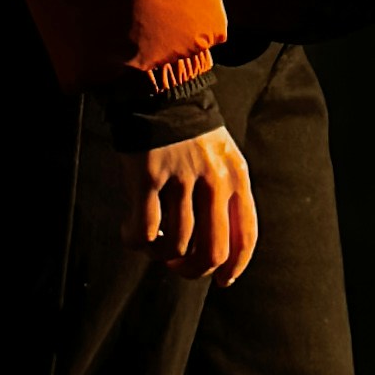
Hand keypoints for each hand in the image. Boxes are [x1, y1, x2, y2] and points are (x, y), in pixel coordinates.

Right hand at [124, 123, 258, 284]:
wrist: (158, 94)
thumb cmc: (189, 134)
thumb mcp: (222, 159)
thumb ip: (226, 197)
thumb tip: (221, 254)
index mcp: (236, 175)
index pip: (245, 236)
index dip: (235, 266)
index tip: (222, 280)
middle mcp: (214, 178)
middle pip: (212, 251)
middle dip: (194, 270)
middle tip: (178, 266)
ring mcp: (180, 177)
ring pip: (176, 245)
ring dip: (161, 255)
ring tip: (152, 245)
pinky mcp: (148, 176)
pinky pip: (144, 229)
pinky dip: (136, 242)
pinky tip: (130, 234)